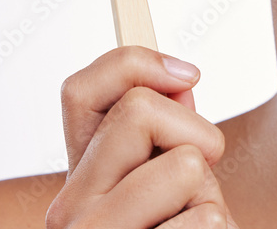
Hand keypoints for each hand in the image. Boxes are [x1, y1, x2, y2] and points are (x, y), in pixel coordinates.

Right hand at [46, 45, 238, 227]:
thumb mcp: (178, 181)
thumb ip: (170, 133)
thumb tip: (181, 80)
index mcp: (79, 179)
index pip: (79, 91)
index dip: (135, 63)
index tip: (189, 74)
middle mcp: (69, 210)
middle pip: (139, 111)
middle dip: (195, 135)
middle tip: (197, 182)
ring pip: (182, 164)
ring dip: (208, 194)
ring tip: (193, 226)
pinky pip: (205, 220)